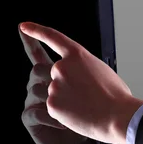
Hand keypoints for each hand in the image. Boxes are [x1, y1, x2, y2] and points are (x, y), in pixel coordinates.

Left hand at [19, 22, 142, 143]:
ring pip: (54, 93)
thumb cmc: (116, 96)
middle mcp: (61, 67)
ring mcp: (54, 85)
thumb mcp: (101, 70)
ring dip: (66, 100)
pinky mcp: (51, 104)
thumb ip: (82, 67)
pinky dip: (64, 114)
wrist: (118, 116)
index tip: (23, 27)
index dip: (36, 31)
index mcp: (77, 55)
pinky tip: (79, 115)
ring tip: (84, 106)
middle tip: (82, 95)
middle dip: (63, 84)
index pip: (52, 37)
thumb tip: (76, 75)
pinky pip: (53, 109)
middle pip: (52, 74)